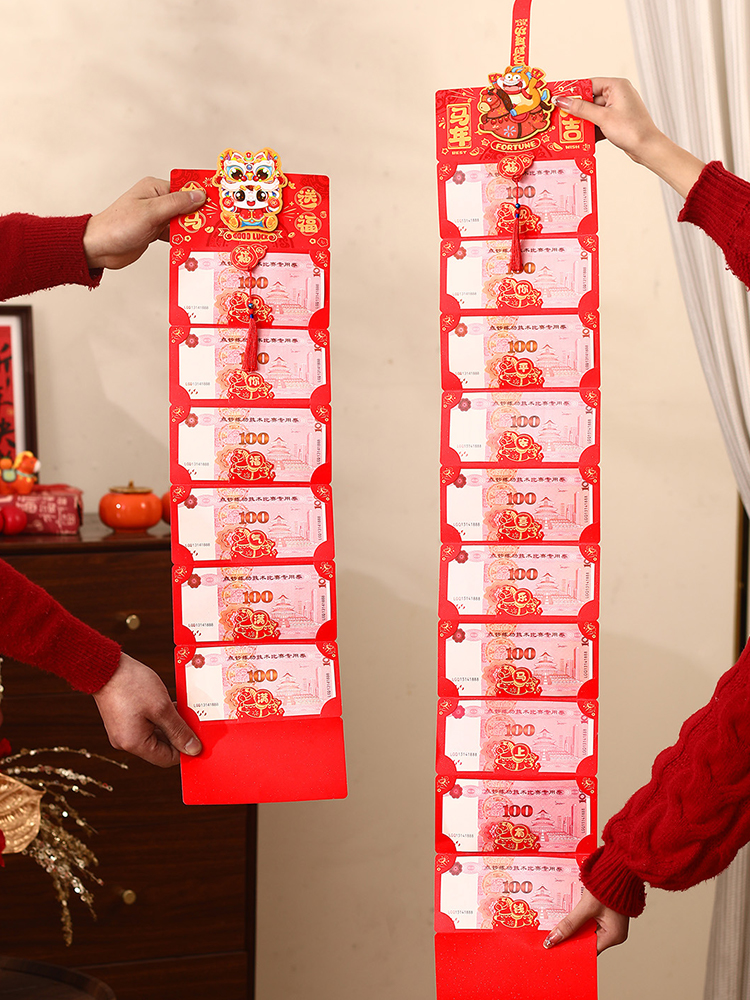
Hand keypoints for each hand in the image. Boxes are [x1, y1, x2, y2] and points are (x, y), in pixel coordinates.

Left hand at [83, 177, 205, 269]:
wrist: (99, 248)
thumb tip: (200, 195)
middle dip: (200, 217)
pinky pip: (175, 235)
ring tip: (208, 239)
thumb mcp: (150, 212)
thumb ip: (176, 204)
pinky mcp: (155, 233)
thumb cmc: (119, 226)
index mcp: (155, 188)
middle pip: (187, 207)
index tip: (219, 205)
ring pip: (182, 223)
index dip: (202, 197)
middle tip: (217, 227)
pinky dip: (184, 241)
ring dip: (193, 231)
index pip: (185, 189)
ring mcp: (157, 218)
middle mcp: (157, 201)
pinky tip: (193, 246)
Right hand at [93, 652, 201, 766]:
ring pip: (154, 734)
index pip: (167, 759)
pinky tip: (167, 702)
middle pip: (160, 747)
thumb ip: (178, 730)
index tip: (199, 736)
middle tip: (192, 717)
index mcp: (135, 744)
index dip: (185, 749)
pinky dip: (157, 716)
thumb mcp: (162, 707)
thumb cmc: (132, 685)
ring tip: (181, 707)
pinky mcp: (122, 720)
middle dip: (177, 733)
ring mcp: (122, 731)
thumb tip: (193, 750)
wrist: (104, 667)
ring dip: (169, 722)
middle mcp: (126, 742)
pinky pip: (145, 725)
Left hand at [543, 888, 629, 954]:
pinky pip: (590, 920)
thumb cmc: (609, 885)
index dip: (572, 948)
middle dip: (571, 935)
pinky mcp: (607, 913)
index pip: (589, 949)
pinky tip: (569, 913)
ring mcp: (610, 922)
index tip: (556, 946)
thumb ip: (570, 923)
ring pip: (587, 929)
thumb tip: (554, 939)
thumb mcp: (587, 906)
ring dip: (575, 925)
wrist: (620, 866)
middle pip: (587, 940)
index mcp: (613, 936)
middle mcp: (614, 932)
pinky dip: (580, 917)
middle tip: (553, 934)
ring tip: (559, 924)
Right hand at [556, 78, 704, 197]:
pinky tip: (583, 138)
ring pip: (593, 112)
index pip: (589, 84)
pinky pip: (599, 121)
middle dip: (577, 111)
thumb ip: (581, 109)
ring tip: (571, 131)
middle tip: (561, 118)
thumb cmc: (632, 130)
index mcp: (616, 85)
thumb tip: (563, 101)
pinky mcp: (617, 120)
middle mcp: (618, 93)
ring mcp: (617, 107)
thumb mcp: (602, 118)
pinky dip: (591, 129)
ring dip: (583, 122)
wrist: (647, 148)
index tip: (559, 99)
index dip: (573, 92)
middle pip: (589, 99)